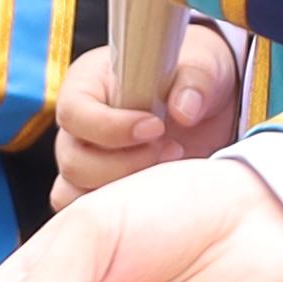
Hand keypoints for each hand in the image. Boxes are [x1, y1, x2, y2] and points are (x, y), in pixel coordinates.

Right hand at [55, 17, 243, 204]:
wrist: (209, 105)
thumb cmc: (194, 75)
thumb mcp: (203, 65)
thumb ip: (196, 81)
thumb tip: (184, 111)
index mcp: (88, 84)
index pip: (74, 112)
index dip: (110, 127)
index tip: (156, 127)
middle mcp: (79, 126)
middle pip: (73, 160)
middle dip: (124, 164)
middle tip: (173, 149)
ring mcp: (86, 162)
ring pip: (76, 192)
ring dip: (123, 190)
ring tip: (169, 172)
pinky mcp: (100, 189)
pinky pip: (88, 211)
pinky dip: (118, 215)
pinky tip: (157, 198)